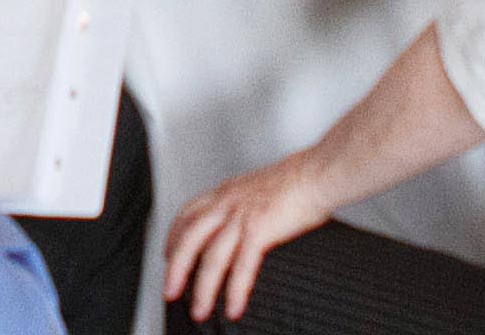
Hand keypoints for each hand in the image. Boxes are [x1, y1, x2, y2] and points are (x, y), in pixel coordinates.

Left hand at [163, 154, 334, 323]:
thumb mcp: (256, 188)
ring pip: (211, 257)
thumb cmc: (296, 181)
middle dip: (176, 269)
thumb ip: (242, 205)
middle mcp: (228, 203)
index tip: (167, 255)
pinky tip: (233, 307)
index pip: (186, 214)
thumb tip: (240, 222)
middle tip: (170, 292)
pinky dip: (235, 291)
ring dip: (202, 289)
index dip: (173, 238)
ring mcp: (242, 216)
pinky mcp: (260, 229)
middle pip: (189, 239)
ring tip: (199, 310)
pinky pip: (241, 267)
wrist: (317, 173)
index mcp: (225, 192)